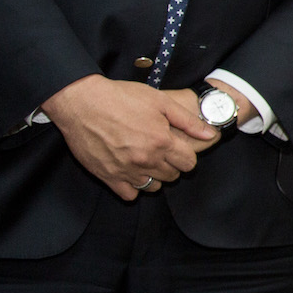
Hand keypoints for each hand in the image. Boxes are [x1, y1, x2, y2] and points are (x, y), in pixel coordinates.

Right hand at [44, 74, 216, 200]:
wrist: (82, 102)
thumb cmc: (121, 98)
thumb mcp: (160, 101)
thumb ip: (188, 121)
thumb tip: (210, 134)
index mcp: (162, 142)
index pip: (189, 164)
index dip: (187, 156)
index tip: (179, 148)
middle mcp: (146, 160)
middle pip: (172, 175)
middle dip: (172, 165)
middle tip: (162, 151)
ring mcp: (127, 170)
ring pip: (153, 186)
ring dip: (154, 176)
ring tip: (147, 160)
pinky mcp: (108, 176)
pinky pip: (130, 194)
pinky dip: (133, 187)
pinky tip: (131, 171)